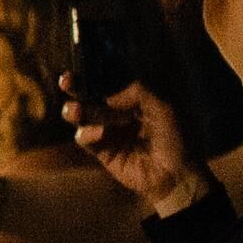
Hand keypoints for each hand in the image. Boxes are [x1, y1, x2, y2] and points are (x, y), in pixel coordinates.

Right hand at [64, 74, 204, 215]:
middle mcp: (117, 114)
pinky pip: (85, 138)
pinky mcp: (101, 151)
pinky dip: (87, 133)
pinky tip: (99, 133)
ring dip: (74, 111)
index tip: (82, 68)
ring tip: (75, 110)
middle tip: (66, 81)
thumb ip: (138, 93)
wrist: (176, 174)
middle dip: (75, 88)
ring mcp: (107, 132)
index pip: (108, 83)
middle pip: (89, 97)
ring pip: (82, 117)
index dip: (94, 75)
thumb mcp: (164, 108)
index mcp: (132, 101)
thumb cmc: (176, 139)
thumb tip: (109, 96)